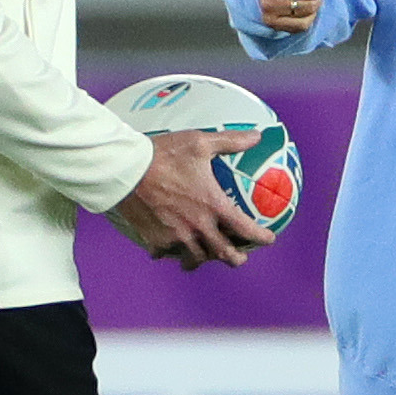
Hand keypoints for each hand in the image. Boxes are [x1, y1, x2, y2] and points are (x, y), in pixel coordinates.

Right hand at [107, 128, 275, 270]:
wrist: (126, 170)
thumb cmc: (164, 154)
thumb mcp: (200, 142)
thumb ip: (230, 141)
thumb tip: (256, 135)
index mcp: (212, 205)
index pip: (244, 229)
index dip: (261, 237)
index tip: (269, 239)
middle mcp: (197, 226)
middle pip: (223, 253)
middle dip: (235, 259)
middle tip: (240, 258)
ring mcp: (175, 237)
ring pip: (196, 258)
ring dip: (204, 258)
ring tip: (205, 256)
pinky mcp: (155, 240)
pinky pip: (167, 252)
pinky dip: (172, 251)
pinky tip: (170, 247)